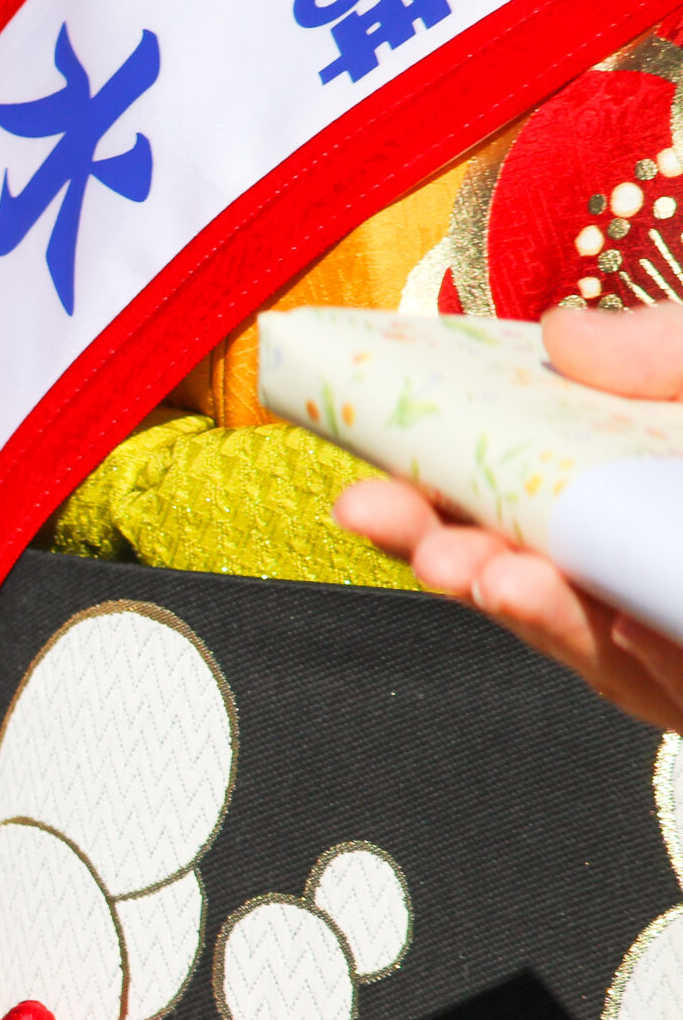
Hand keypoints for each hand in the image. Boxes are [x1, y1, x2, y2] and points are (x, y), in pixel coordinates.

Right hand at [335, 303, 682, 734]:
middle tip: (427, 548)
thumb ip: (664, 346)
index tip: (367, 492)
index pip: (500, 501)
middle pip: (521, 576)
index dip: (427, 500)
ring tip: (500, 578)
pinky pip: (664, 686)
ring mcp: (667, 635)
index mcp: (616, 488)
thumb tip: (560, 333)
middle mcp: (629, 565)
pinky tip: (627, 621)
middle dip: (459, 563)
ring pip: (586, 644)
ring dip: (537, 614)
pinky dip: (645, 658)